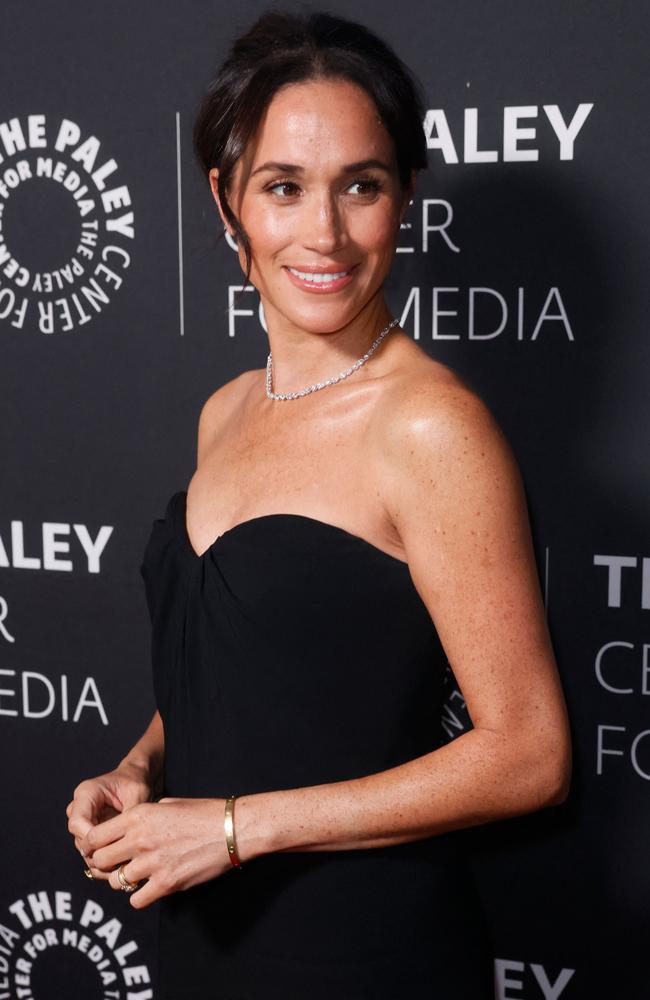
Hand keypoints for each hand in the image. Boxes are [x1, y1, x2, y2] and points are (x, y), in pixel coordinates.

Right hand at [66, 760, 153, 881]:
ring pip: (85, 849)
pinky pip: (92, 851)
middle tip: (117, 865)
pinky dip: (104, 861)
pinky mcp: (91, 832)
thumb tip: (129, 840)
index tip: (110, 849)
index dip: (90, 839)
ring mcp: (84, 821)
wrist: (136, 778)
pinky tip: (120, 868)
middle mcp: (79, 808)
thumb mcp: (137, 793)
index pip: (77, 822)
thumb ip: (130, 814)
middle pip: (79, 839)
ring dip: (101, 861)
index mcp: (86, 793)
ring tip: (121, 870)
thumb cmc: (136, 782)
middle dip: (97, 853)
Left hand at [77, 797, 234, 908]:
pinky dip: (140, 897)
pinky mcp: (166, 882)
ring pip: (116, 882)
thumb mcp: (167, 804)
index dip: (92, 846)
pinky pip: (136, 900)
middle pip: (100, 861)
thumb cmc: (202, 813)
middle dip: (105, 865)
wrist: (231, 829)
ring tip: (137, 876)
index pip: (95, 837)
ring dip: (124, 881)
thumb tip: (127, 828)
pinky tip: (149, 888)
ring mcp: (152, 862)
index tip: (100, 850)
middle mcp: (140, 839)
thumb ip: (143, 816)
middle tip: (116, 865)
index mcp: (138, 816)